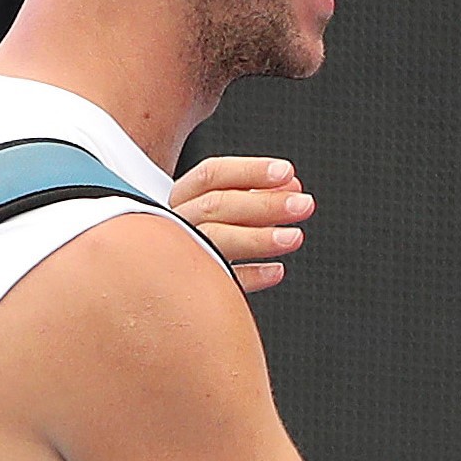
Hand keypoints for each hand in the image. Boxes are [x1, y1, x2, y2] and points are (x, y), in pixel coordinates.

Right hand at [169, 155, 314, 292]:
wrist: (159, 285)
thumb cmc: (205, 236)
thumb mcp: (220, 209)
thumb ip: (252, 196)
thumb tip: (290, 188)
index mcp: (182, 197)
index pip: (212, 174)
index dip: (251, 171)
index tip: (286, 173)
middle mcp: (176, 222)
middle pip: (215, 205)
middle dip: (264, 203)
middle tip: (302, 205)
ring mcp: (178, 255)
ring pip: (215, 240)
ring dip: (258, 238)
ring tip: (293, 237)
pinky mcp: (189, 290)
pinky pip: (219, 281)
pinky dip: (251, 275)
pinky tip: (275, 271)